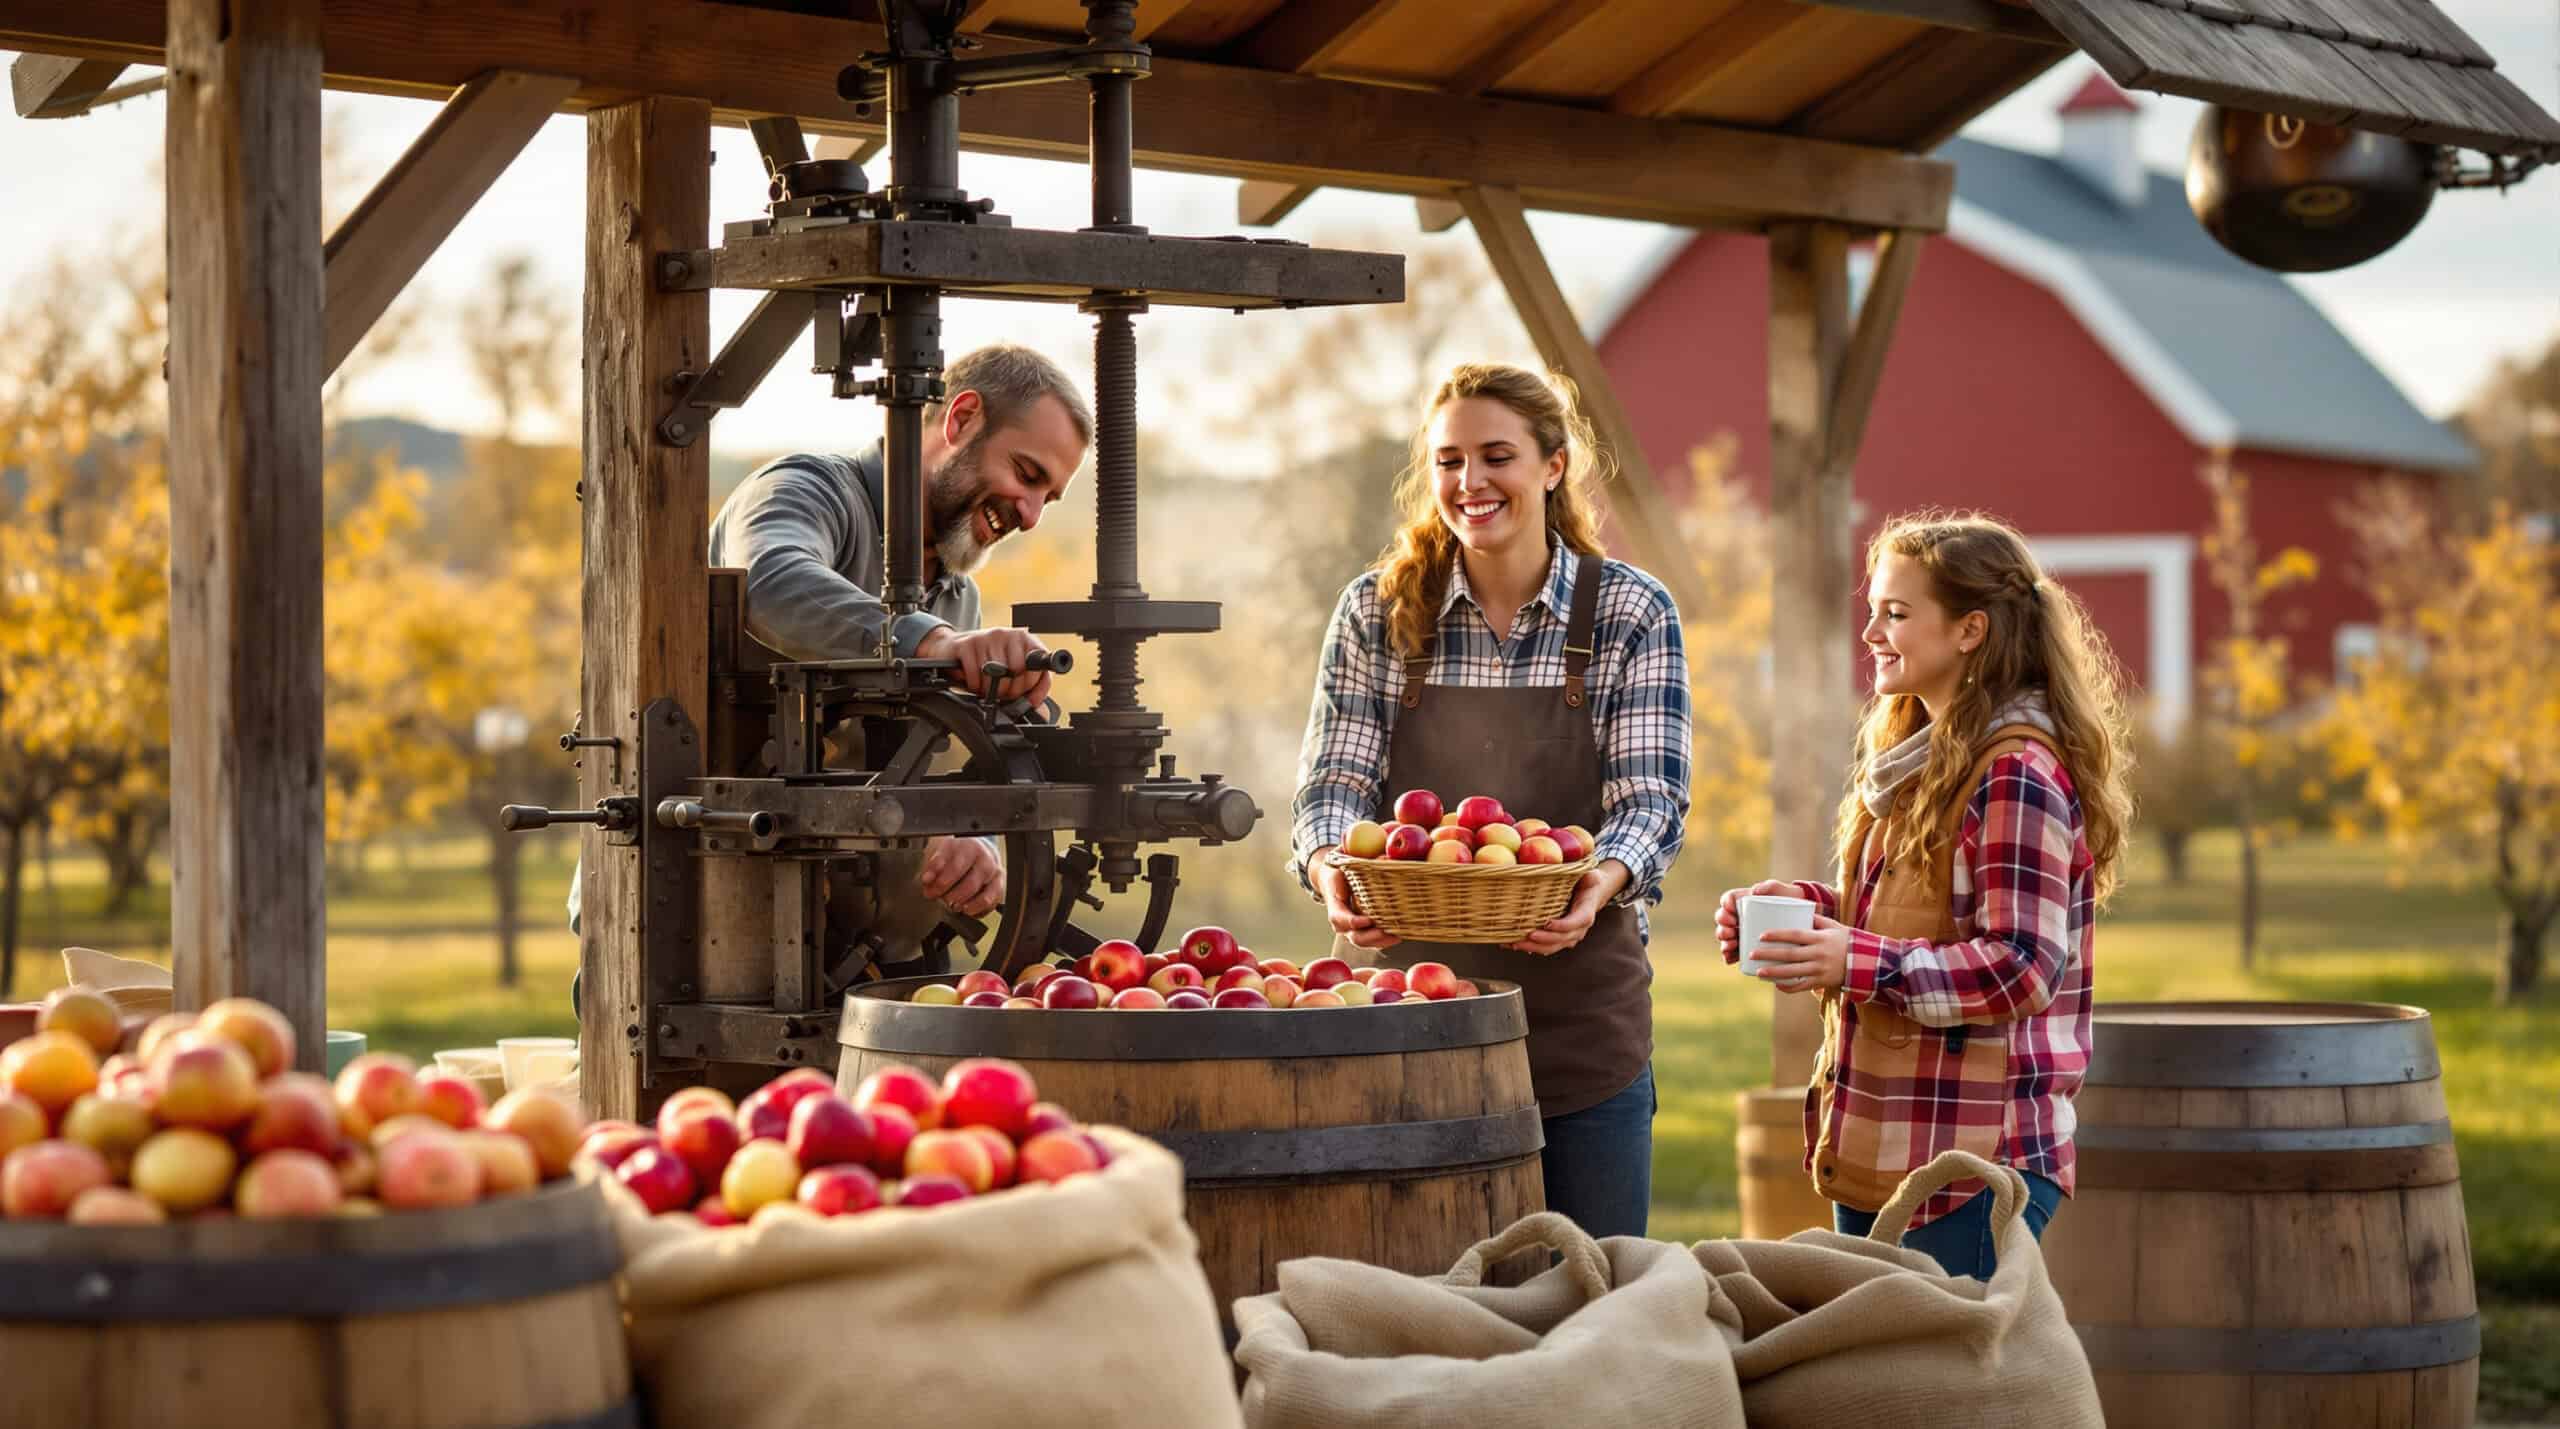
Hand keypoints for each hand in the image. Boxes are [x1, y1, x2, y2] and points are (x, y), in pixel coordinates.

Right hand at [916, 626, 1052, 705]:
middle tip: (1001, 692)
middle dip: (1008, 690)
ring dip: (988, 689)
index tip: (1021, 693)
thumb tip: (1034, 703)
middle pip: (1016, 671)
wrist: (951, 647)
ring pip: (994, 675)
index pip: (1037, 667)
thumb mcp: (1011, 668)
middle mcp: (1006, 634)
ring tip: (986, 687)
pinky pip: (974, 674)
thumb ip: (1030, 684)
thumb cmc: (985, 660)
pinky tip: (974, 682)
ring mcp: (985, 637)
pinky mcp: (967, 644)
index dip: (1029, 686)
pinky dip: (973, 685)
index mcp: (1024, 638)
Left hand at [918, 835, 1002, 917]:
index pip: (956, 868)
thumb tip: (927, 879)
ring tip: (953, 906)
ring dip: (966, 905)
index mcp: (970, 847)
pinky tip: (965, 909)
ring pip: (984, 897)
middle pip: (970, 885)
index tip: (928, 887)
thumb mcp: (942, 852)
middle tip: (939, 899)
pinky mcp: (999, 888)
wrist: (977, 850)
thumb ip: (933, 865)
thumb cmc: (957, 853)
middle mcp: (986, 860)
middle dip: (951, 896)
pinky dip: (977, 911)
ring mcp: (995, 875)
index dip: (940, 882)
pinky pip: (991, 905)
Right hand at [1314, 848, 1399, 951]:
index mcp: (1334, 902)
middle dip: (1372, 937)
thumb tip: (1384, 858)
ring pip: (1365, 942)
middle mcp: (1341, 920)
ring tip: (1397, 936)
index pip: (1338, 917)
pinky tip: (1400, 934)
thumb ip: (1358, 859)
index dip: (1352, 922)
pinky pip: (1372, 941)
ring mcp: (1352, 928)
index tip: (1367, 920)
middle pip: (1354, 937)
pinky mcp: (1362, 930)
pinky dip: (1385, 940)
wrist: (1332, 878)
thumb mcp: (1343, 859)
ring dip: (1381, 941)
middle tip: (1387, 932)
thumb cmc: (1340, 867)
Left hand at [1509, 860, 1631, 954]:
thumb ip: (1588, 876)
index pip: (1576, 922)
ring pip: (1551, 947)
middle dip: (1544, 939)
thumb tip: (1587, 874)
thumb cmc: (1587, 882)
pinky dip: (1529, 947)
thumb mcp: (1590, 876)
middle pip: (1561, 939)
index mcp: (1586, 913)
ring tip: (1514, 943)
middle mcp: (1578, 929)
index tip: (1548, 924)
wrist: (1590, 896)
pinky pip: (1545, 947)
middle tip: (1527, 935)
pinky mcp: (1558, 939)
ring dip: (1533, 947)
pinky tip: (1512, 944)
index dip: (1563, 926)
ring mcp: (1568, 937)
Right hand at [1715, 880, 1801, 964]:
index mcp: (1742, 900)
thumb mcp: (1779, 889)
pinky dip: (1729, 956)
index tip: (1732, 914)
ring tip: (1731, 946)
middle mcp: (1738, 916)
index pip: (1727, 901)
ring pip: (1726, 938)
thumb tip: (1754, 891)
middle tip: (1730, 932)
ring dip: (1724, 943)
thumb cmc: (1787, 897)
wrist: (1800, 915)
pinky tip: (1730, 959)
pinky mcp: (1747, 944)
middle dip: (1722, 928)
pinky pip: (1734, 952)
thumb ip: (1768, 886)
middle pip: (1722, 921)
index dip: (1725, 908)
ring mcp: (1742, 931)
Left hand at [1753, 915, 1851, 993]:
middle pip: (1790, 955)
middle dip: (1769, 955)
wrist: (1865, 961)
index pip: (1795, 935)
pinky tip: (1776, 984)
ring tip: (1758, 972)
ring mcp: (1820, 970)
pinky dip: (1789, 987)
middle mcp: (1819, 954)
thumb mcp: (1833, 926)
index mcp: (1820, 938)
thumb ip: (1815, 919)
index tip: (1761, 935)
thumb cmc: (1845, 940)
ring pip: (1793, 973)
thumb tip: (1795, 909)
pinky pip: (1802, 986)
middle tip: (1752, 954)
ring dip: (1774, 973)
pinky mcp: (1822, 982)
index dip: (1778, 935)